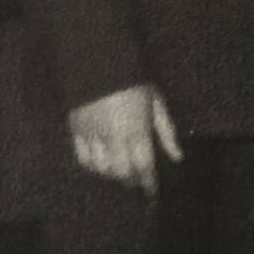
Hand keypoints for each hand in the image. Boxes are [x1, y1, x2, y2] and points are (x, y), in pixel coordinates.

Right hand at [68, 83, 182, 194]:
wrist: (99, 61)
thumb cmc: (134, 81)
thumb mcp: (157, 103)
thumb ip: (167, 132)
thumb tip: (177, 157)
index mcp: (137, 129)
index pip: (144, 166)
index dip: (149, 183)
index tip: (152, 192)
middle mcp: (114, 136)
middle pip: (122, 172)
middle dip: (131, 181)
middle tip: (137, 182)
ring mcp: (92, 134)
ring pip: (101, 168)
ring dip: (113, 175)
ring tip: (121, 174)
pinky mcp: (76, 130)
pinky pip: (82, 158)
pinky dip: (93, 167)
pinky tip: (101, 166)